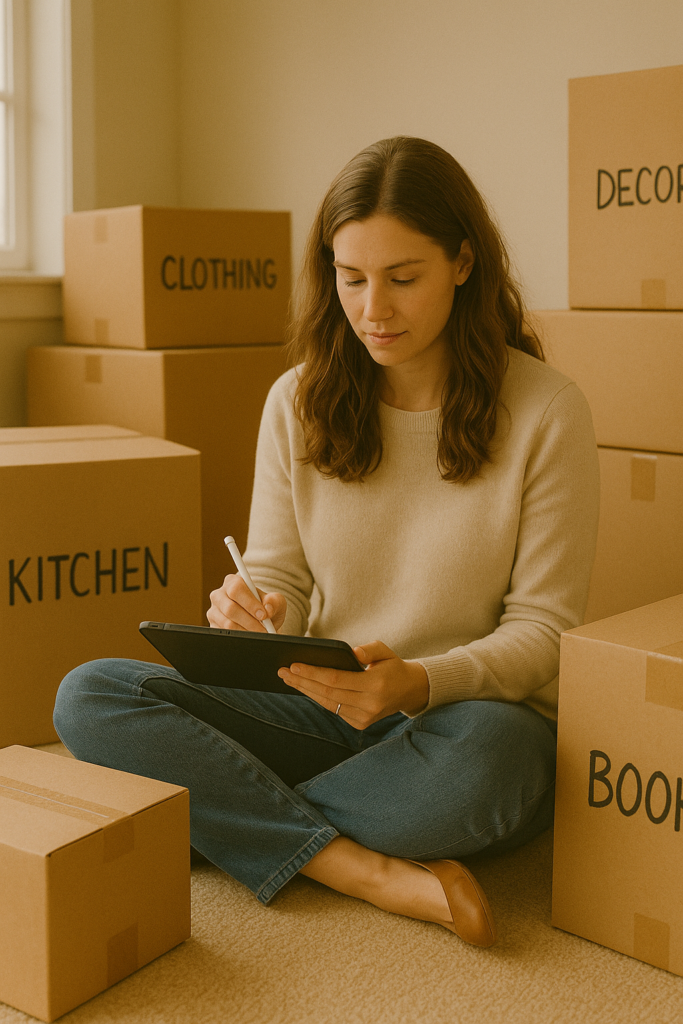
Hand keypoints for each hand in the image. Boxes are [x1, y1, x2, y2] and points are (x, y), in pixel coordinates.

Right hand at [206, 573, 287, 632]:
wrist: (260, 622)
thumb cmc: (265, 608)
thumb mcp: (275, 602)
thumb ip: (274, 601)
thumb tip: (268, 609)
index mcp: (232, 582)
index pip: (236, 589)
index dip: (250, 603)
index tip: (263, 615)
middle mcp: (219, 595)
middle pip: (230, 608)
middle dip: (250, 621)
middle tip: (263, 629)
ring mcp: (214, 611)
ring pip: (227, 623)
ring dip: (246, 631)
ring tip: (259, 633)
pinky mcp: (213, 626)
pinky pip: (225, 634)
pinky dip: (240, 637)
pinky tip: (250, 636)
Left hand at [278, 640, 428, 728]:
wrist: (409, 691)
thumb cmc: (393, 666)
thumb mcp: (385, 651)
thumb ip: (369, 649)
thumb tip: (353, 652)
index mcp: (376, 684)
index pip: (336, 679)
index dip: (313, 673)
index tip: (294, 665)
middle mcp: (370, 704)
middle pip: (327, 693)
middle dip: (302, 682)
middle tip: (283, 671)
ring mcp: (364, 717)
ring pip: (328, 704)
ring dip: (305, 691)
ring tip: (288, 679)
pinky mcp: (360, 724)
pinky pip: (334, 709)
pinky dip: (318, 698)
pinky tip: (305, 688)